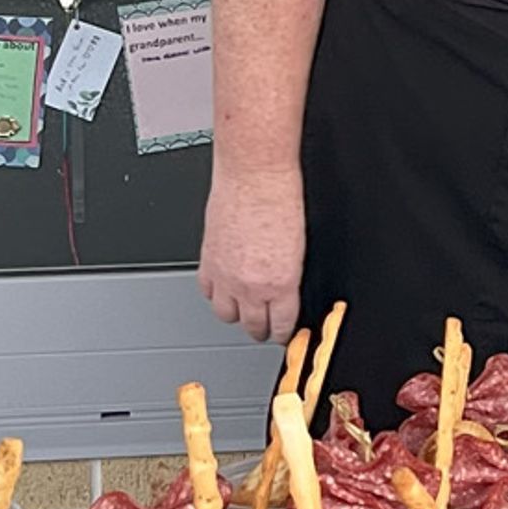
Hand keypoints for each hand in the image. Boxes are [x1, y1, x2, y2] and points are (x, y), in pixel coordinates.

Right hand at [197, 163, 304, 346]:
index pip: (280, 325)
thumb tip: (287, 290)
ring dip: (237, 314)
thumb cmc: (282, 198)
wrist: (255, 175)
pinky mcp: (207, 262)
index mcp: (281, 283)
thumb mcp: (300, 245)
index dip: (282, 333)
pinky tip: (225, 287)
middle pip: (253, 326)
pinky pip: (208, 293)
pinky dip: (216, 294)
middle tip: (265, 325)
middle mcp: (251, 285)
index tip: (283, 333)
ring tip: (244, 308)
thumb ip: (291, 275)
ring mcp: (226, 276)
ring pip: (227, 315)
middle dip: (261, 328)